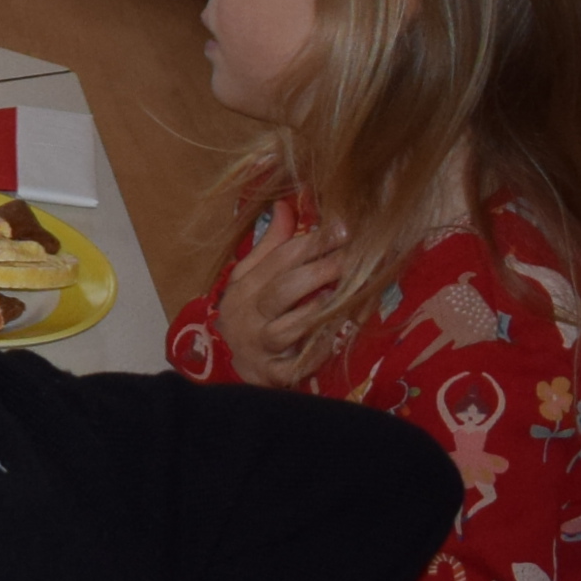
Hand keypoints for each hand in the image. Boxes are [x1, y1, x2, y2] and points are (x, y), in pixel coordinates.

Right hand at [221, 208, 347, 388]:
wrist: (230, 366)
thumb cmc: (249, 315)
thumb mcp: (250, 278)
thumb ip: (271, 245)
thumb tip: (286, 205)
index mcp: (244, 287)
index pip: (277, 259)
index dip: (311, 243)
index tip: (342, 228)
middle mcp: (248, 316)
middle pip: (281, 291)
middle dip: (317, 272)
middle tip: (350, 259)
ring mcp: (260, 347)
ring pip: (285, 329)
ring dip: (314, 311)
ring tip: (340, 295)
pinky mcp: (273, 374)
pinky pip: (295, 364)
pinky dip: (315, 352)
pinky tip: (334, 339)